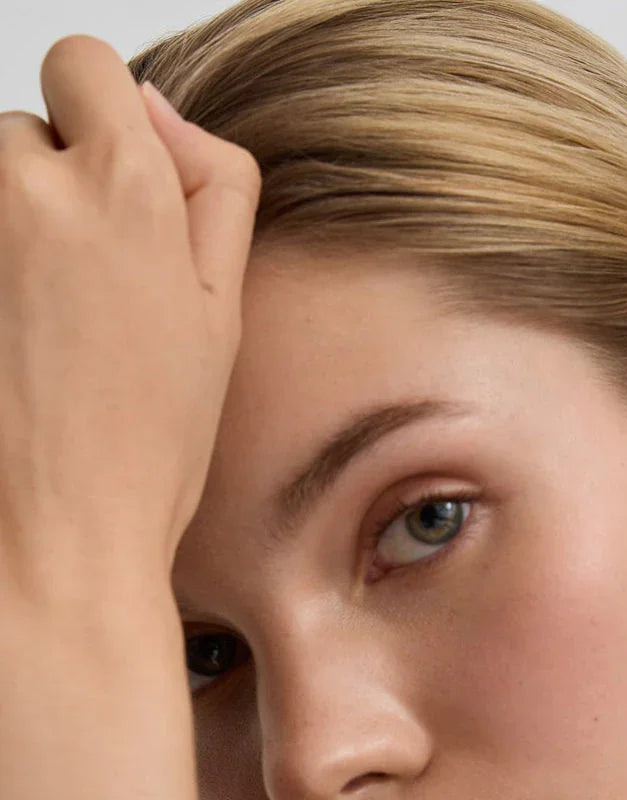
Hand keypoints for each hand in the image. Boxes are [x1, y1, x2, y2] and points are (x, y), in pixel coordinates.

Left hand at [0, 35, 259, 598]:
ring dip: (14, 231)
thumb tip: (163, 113)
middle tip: (96, 287)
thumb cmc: (150, 436)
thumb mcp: (225, 311)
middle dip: (59, 188)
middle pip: (26, 134)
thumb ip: (216, 189)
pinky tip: (16, 339)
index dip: (107, 115)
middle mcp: (24, 192)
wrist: (59, 527)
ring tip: (50, 324)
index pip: (85, 64)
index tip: (115, 177)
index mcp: (124, 194)